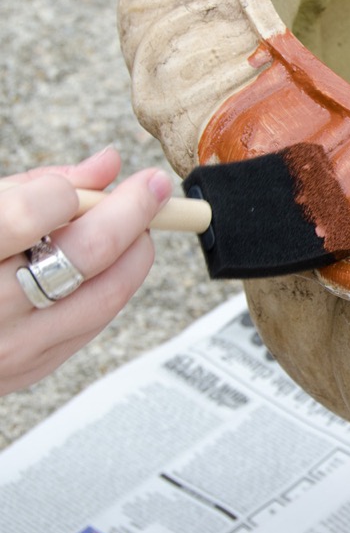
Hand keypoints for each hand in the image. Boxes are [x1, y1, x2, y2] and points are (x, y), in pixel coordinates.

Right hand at [0, 148, 171, 394]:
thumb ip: (36, 186)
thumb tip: (108, 163)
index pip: (30, 214)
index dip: (70, 190)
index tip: (96, 177)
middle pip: (86, 254)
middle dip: (133, 212)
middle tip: (153, 186)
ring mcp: (11, 347)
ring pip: (106, 294)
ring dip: (136, 251)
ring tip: (138, 225)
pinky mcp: (32, 369)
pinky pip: (95, 321)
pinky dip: (112, 284)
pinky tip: (108, 263)